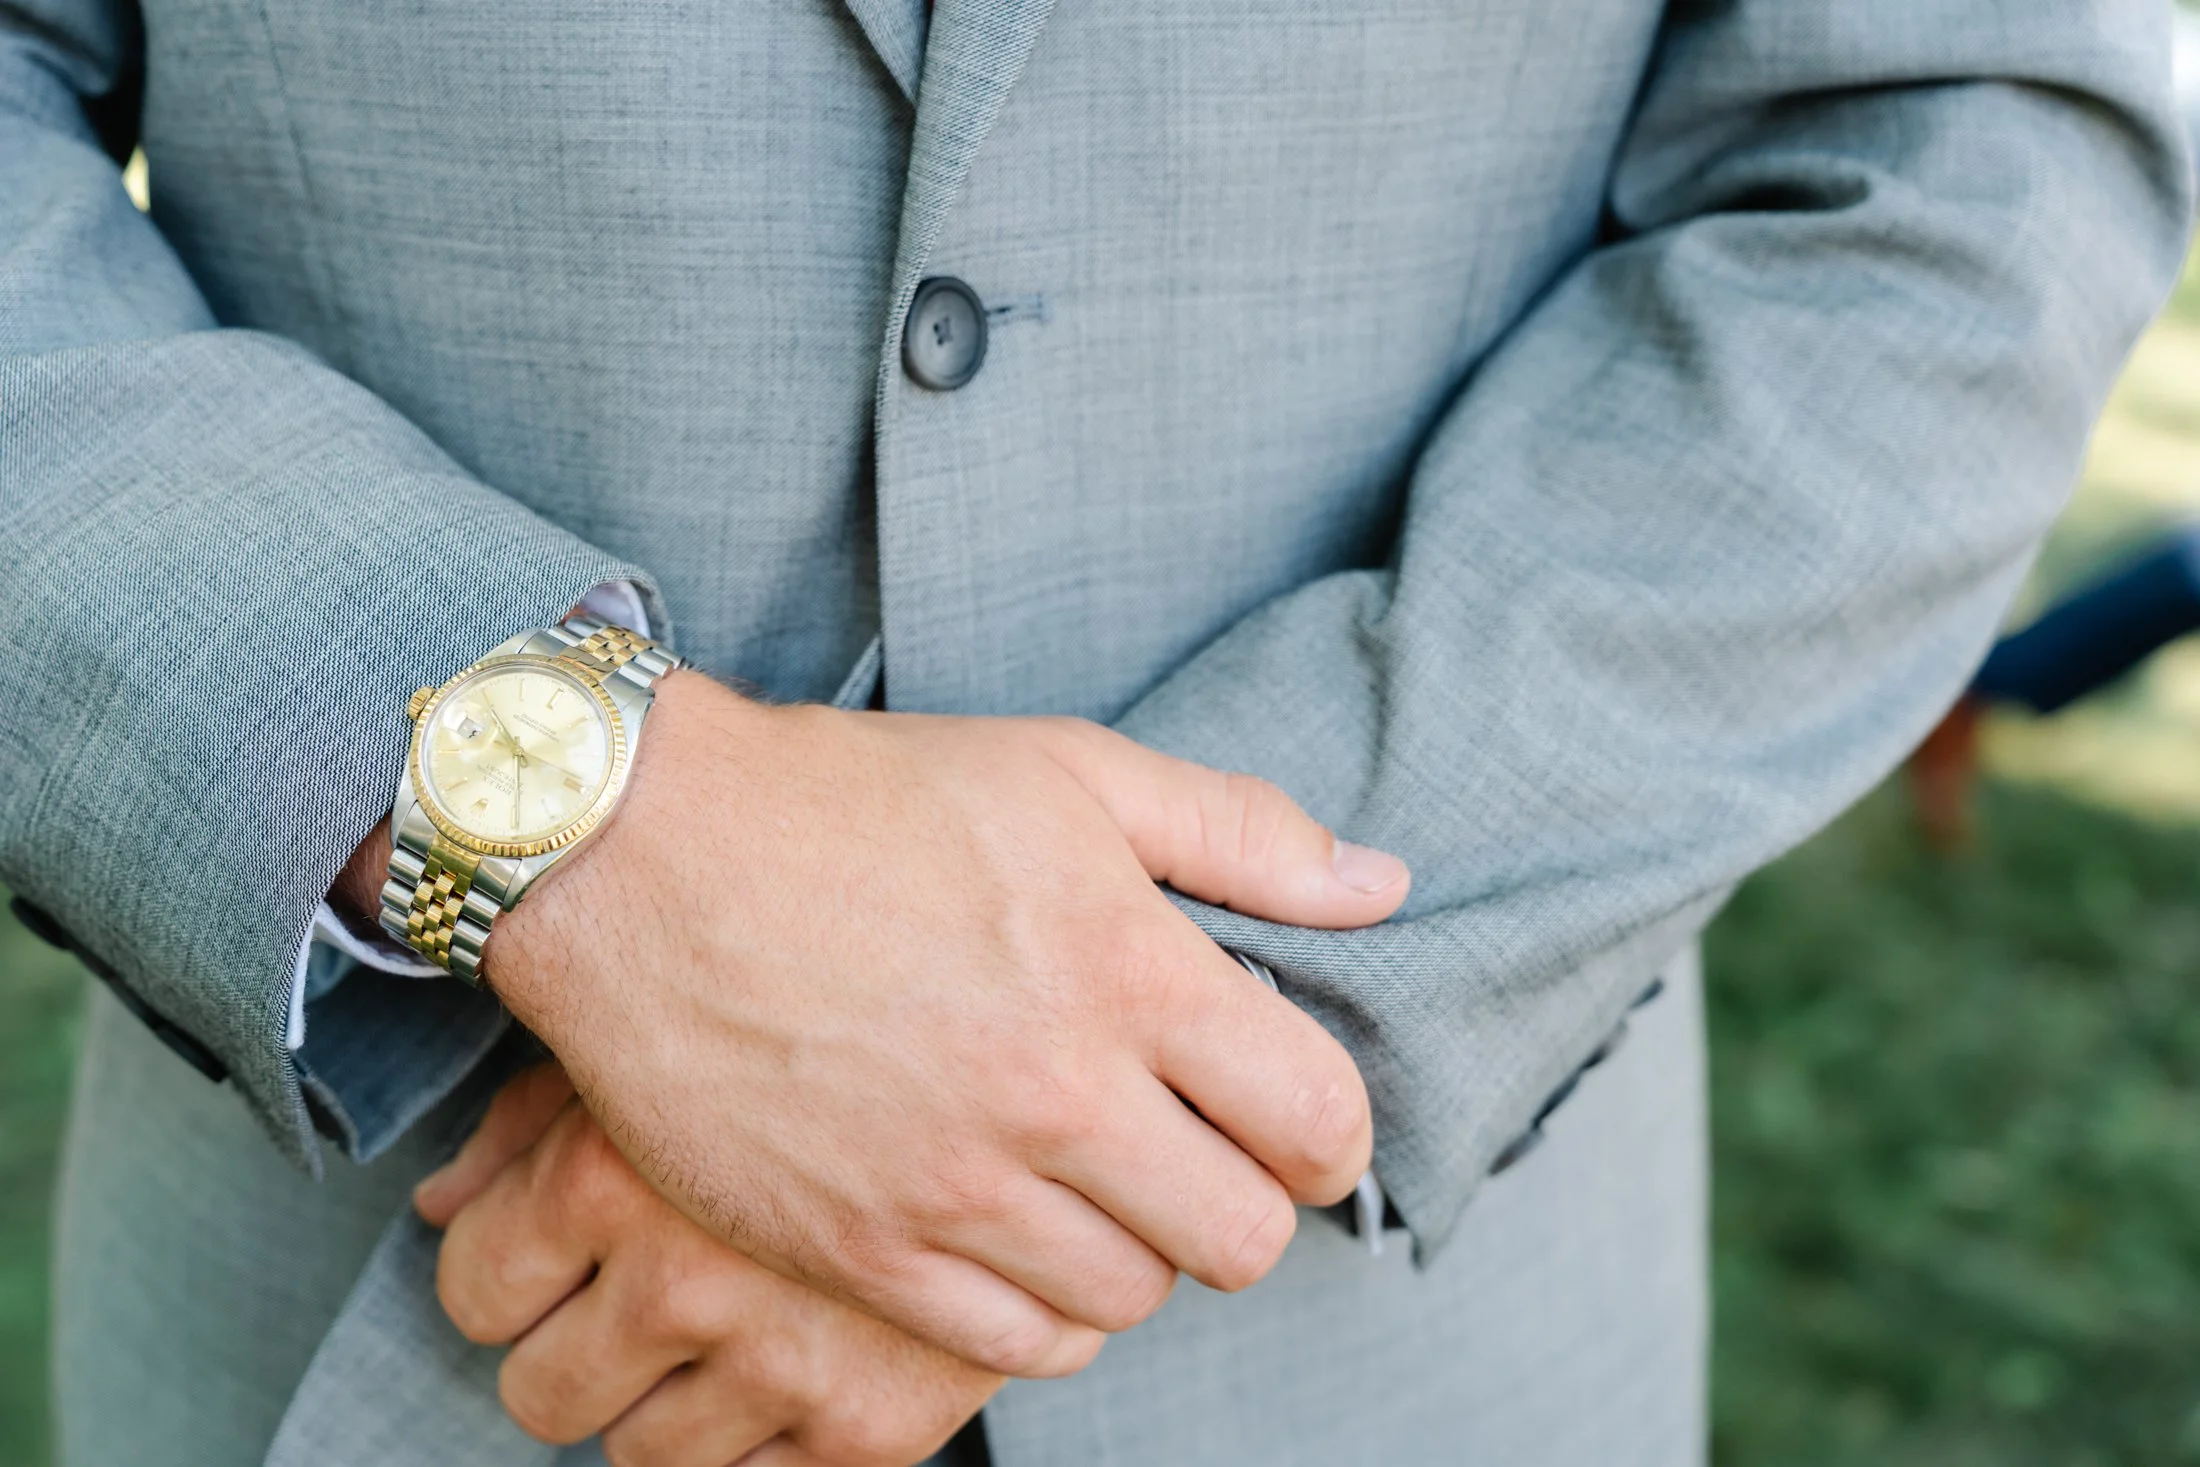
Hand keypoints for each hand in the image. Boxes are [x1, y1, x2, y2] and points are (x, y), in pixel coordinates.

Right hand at [377, 670, 1405, 1375]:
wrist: (645, 855)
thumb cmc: (865, 798)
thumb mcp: (1071, 770)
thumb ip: (1240, 832)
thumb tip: (1382, 887)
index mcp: (1131, 970)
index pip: (1317, 1118)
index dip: (1332, 1135)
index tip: (1297, 1124)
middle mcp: (1057, 1094)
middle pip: (1241, 1238)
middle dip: (1247, 1204)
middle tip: (1200, 1158)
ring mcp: (955, 1186)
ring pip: (1131, 1299)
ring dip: (1139, 1253)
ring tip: (1097, 1187)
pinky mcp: (862, 1249)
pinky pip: (1013, 1348)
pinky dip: (1043, 1311)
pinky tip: (1019, 1238)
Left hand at [417, 1066, 1000, 1466]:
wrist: (1043, 1053)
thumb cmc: (828, 1021)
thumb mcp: (669, 1032)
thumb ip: (531, 1122)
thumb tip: (439, 1208)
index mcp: (610, 1169)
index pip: (472, 1288)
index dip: (508, 1271)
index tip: (562, 1249)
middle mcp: (683, 1274)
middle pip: (538, 1392)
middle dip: (578, 1345)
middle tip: (645, 1290)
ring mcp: (780, 1359)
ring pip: (636, 1456)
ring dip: (665, 1398)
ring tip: (729, 1318)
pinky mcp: (871, 1427)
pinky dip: (758, 1436)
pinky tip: (794, 1352)